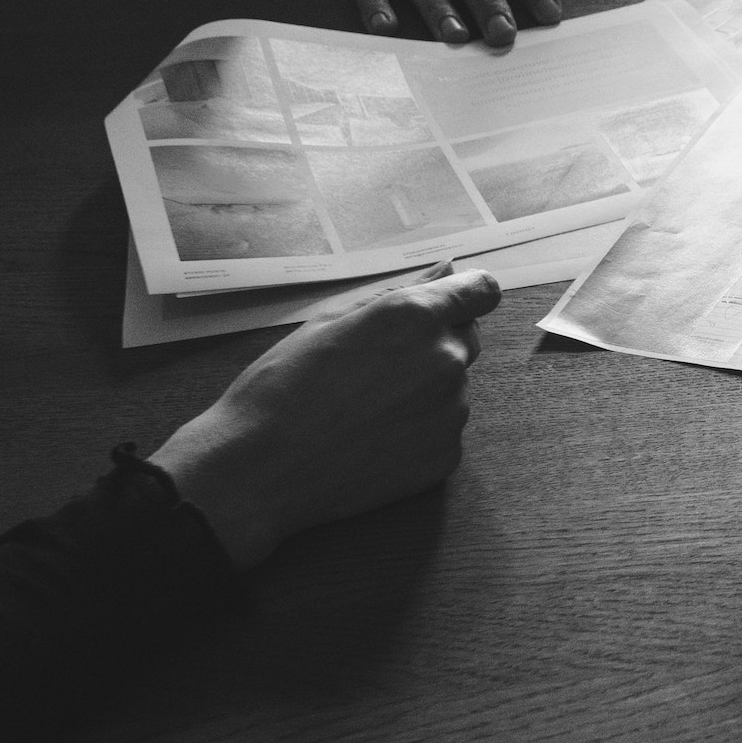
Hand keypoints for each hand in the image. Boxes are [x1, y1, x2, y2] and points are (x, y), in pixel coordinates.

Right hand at [148, 263, 501, 569]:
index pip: (480, 290)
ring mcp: (451, 411)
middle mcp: (445, 359)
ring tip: (364, 409)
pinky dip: (418, 430)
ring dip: (424, 389)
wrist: (260, 471)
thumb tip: (443, 270)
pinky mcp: (447, 454)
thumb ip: (396, 295)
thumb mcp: (329, 322)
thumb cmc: (283, 388)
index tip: (450, 303)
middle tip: (380, 365)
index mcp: (415, 316)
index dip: (466, 294)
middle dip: (436, 341)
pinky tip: (372, 439)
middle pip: (467, 337)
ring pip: (452, 386)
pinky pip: (443, 429)